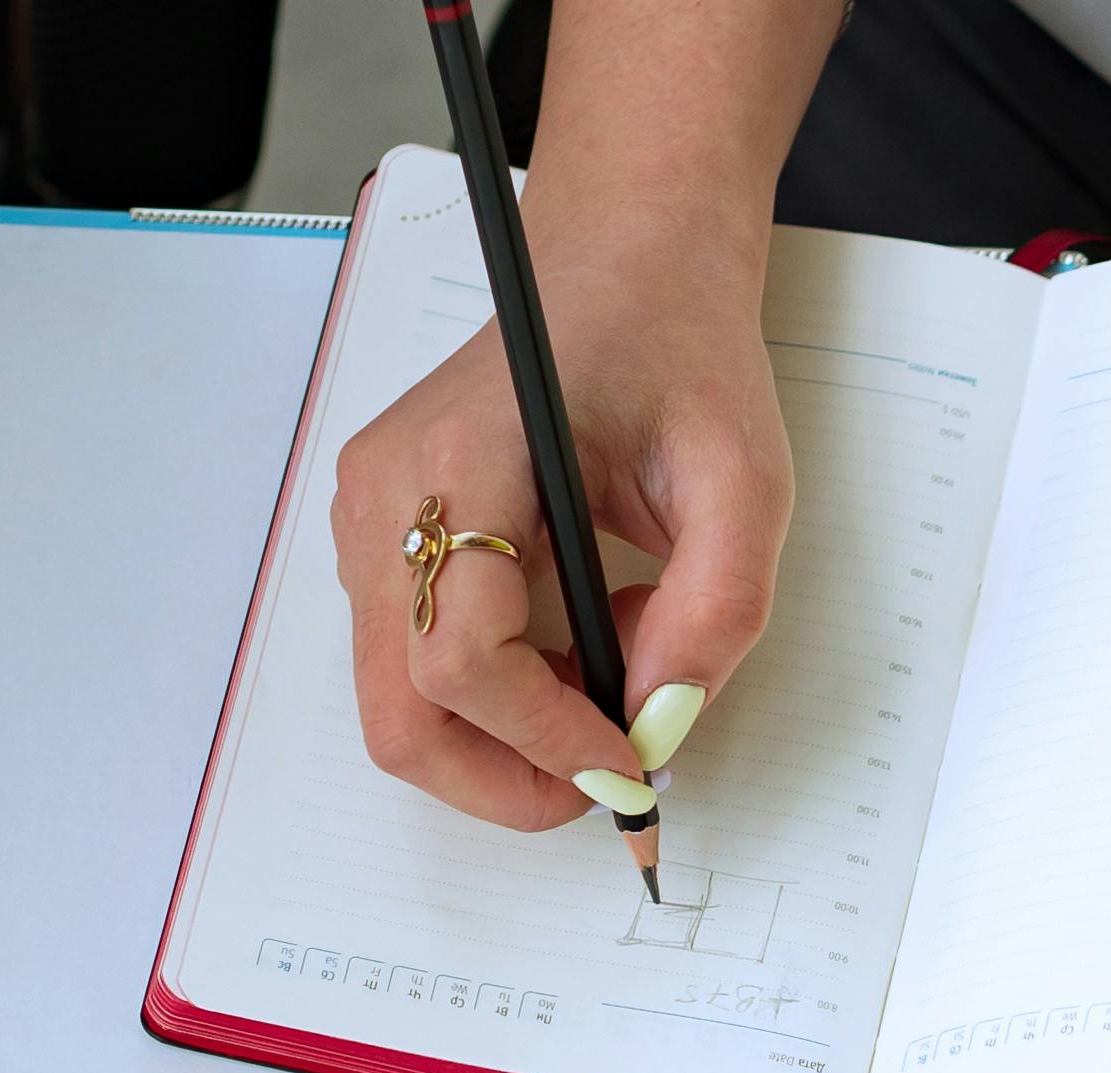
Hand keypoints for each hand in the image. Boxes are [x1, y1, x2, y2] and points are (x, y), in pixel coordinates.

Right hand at [326, 192, 790, 830]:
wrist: (623, 257)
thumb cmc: (673, 342)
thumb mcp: (743, 471)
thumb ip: (718, 606)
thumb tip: (661, 721)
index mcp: (460, 459)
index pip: (461, 659)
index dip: (544, 738)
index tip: (627, 758)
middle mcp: (384, 496)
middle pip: (401, 716)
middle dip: (506, 778)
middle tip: (606, 772)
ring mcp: (366, 522)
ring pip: (403, 707)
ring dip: (511, 731)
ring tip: (610, 659)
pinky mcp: (379, 542)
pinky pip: (418, 667)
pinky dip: (500, 694)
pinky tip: (576, 633)